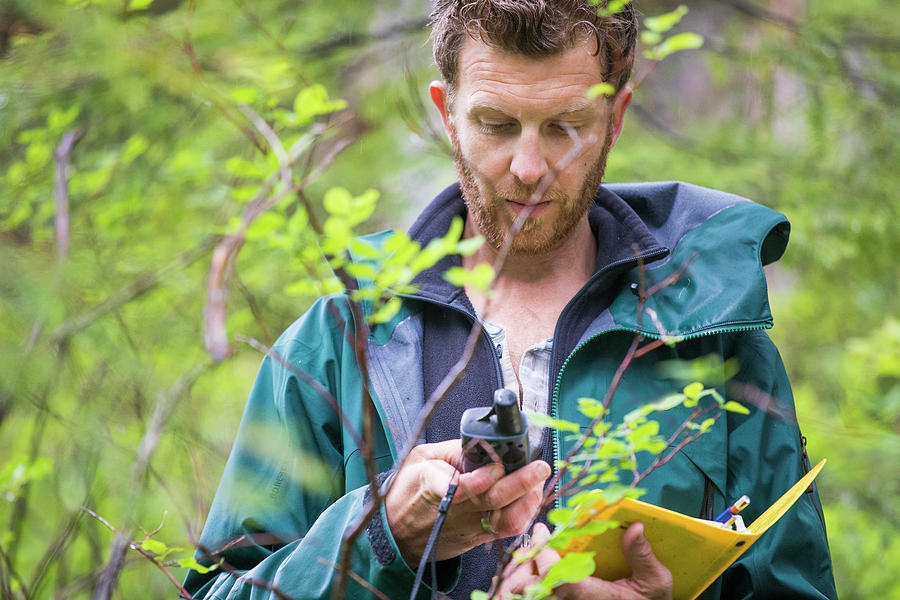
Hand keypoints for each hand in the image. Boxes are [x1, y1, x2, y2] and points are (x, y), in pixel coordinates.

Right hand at [384, 439, 550, 563]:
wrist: (396, 532)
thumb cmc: (408, 490)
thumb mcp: (422, 457)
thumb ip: (454, 450)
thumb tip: (485, 443)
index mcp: (435, 486)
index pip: (462, 488)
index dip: (483, 478)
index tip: (497, 465)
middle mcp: (456, 511)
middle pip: (494, 501)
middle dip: (521, 483)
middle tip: (539, 466)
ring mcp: (470, 527)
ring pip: (507, 522)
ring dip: (528, 501)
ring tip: (538, 481)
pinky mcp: (479, 537)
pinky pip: (508, 530)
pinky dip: (524, 512)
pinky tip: (531, 495)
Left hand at [495, 522, 672, 599]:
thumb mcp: (655, 582)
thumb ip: (642, 555)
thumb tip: (635, 527)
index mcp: (596, 597)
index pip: (558, 578)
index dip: (544, 554)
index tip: (541, 532)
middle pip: (534, 587)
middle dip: (526, 563)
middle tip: (532, 541)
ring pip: (531, 595)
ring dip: (523, 575)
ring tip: (527, 556)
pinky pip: (537, 598)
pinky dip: (526, 587)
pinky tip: (526, 574)